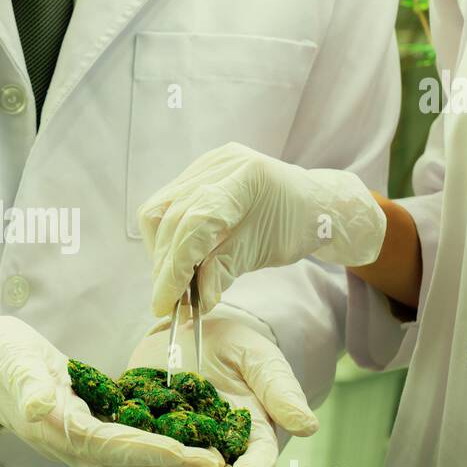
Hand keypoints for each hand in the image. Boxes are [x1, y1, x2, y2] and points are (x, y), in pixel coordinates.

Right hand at [0, 315, 224, 466]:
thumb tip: (39, 405)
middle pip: (132, 463)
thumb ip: (28, 384)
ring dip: (174, 465)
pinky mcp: (90, 432)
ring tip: (215, 462)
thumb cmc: (2, 358)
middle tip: (219, 466)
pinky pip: (130, 447)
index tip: (188, 454)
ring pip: (135, 461)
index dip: (152, 452)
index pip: (114, 447)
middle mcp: (73, 447)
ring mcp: (82, 444)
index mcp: (59, 431)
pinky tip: (190, 444)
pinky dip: (161, 450)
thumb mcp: (14, 363)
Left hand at [127, 305, 318, 466]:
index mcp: (252, 432)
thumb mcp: (259, 360)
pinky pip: (152, 464)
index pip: (257, 458)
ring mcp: (185, 445)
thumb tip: (309, 427)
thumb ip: (280, 392)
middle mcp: (220, 447)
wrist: (188, 327)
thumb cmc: (233, 344)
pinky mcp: (153, 438)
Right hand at [139, 143, 386, 317]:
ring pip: (158, 211)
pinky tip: (178, 258)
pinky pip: (164, 206)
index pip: (194, 224)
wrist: (309, 201)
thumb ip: (224, 271)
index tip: (165, 302)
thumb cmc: (294, 225)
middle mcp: (219, 164)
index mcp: (246, 179)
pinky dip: (166, 237)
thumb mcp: (264, 252)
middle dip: (166, 265)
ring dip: (161, 252)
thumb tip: (194, 301)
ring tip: (173, 280)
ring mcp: (205, 165)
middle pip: (171, 218)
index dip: (175, 267)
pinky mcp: (196, 172)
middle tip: (170, 299)